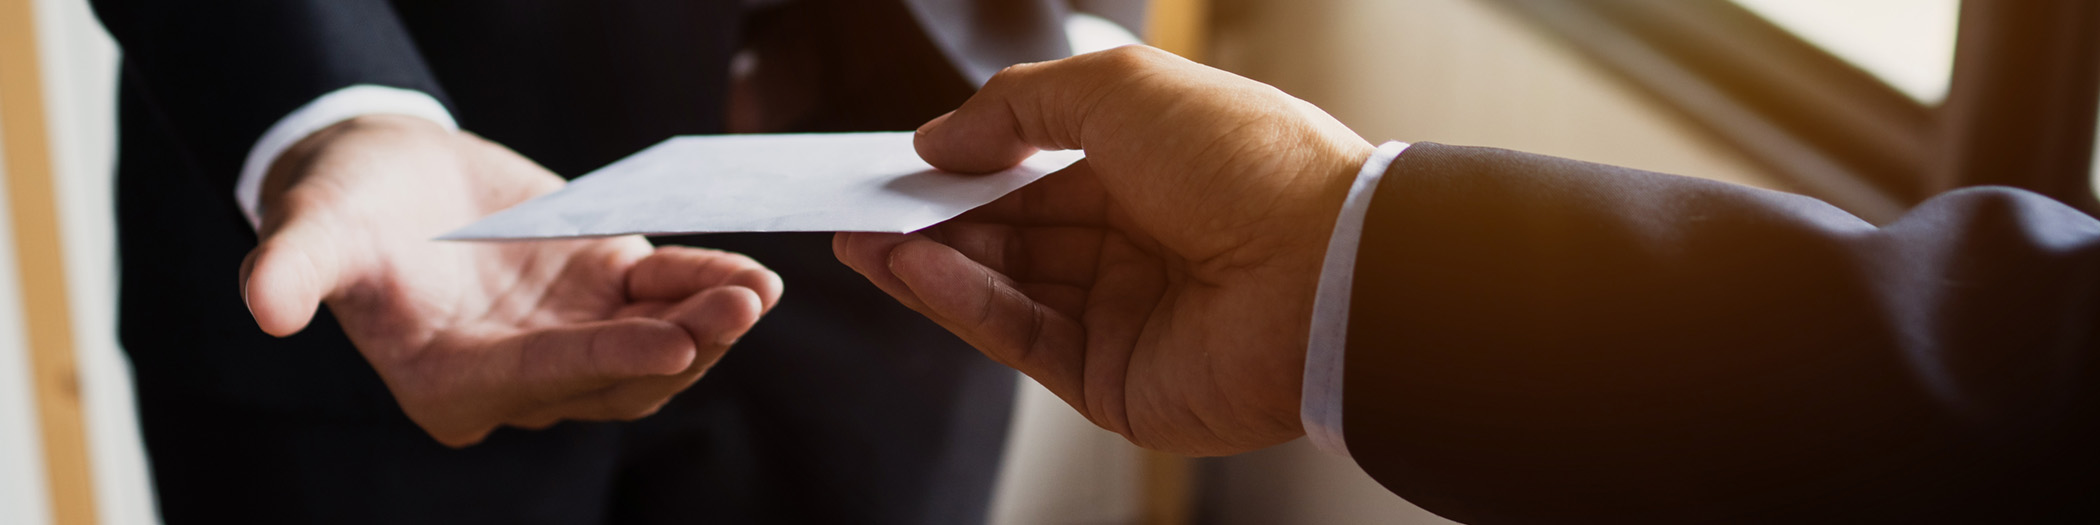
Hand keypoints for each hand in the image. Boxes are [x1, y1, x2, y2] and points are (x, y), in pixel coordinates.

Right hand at [242, 115, 782, 446]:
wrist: (380, 176)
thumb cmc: (340, 206)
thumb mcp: (310, 230)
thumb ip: (295, 270)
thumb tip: (264, 308)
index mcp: (451, 383)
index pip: (541, 377)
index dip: (607, 363)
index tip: (672, 344)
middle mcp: (519, 377)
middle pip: (616, 380)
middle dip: (683, 348)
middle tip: (739, 311)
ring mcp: (570, 336)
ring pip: (654, 349)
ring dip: (709, 324)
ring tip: (757, 293)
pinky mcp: (602, 290)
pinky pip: (663, 297)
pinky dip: (704, 285)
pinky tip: (749, 276)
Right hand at [834, 46, 1373, 454]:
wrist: (1323, 269)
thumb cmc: (1247, 162)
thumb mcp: (1120, 90)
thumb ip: (1017, 107)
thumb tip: (941, 138)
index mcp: (1154, 175)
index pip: (1039, 175)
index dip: (968, 169)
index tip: (899, 165)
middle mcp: (1140, 248)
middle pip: (1013, 236)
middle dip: (934, 221)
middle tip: (857, 208)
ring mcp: (1125, 319)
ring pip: (1006, 289)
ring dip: (932, 262)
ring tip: (866, 239)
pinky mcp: (1113, 384)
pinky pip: (1021, 338)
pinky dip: (963, 301)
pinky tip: (915, 265)